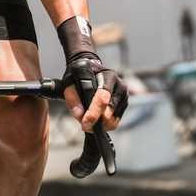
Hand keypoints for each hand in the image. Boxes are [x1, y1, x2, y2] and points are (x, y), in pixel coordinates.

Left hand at [56, 17, 126, 132]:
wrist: (91, 69)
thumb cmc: (79, 76)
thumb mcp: (70, 82)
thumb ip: (73, 98)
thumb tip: (80, 116)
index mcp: (107, 76)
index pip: (102, 98)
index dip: (93, 113)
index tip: (84, 124)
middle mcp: (119, 84)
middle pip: (109, 111)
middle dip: (96, 122)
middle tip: (84, 125)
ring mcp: (124, 94)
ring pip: (113, 119)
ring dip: (100, 124)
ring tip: (89, 120)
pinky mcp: (125, 103)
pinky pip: (115, 121)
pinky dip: (105, 124)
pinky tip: (97, 118)